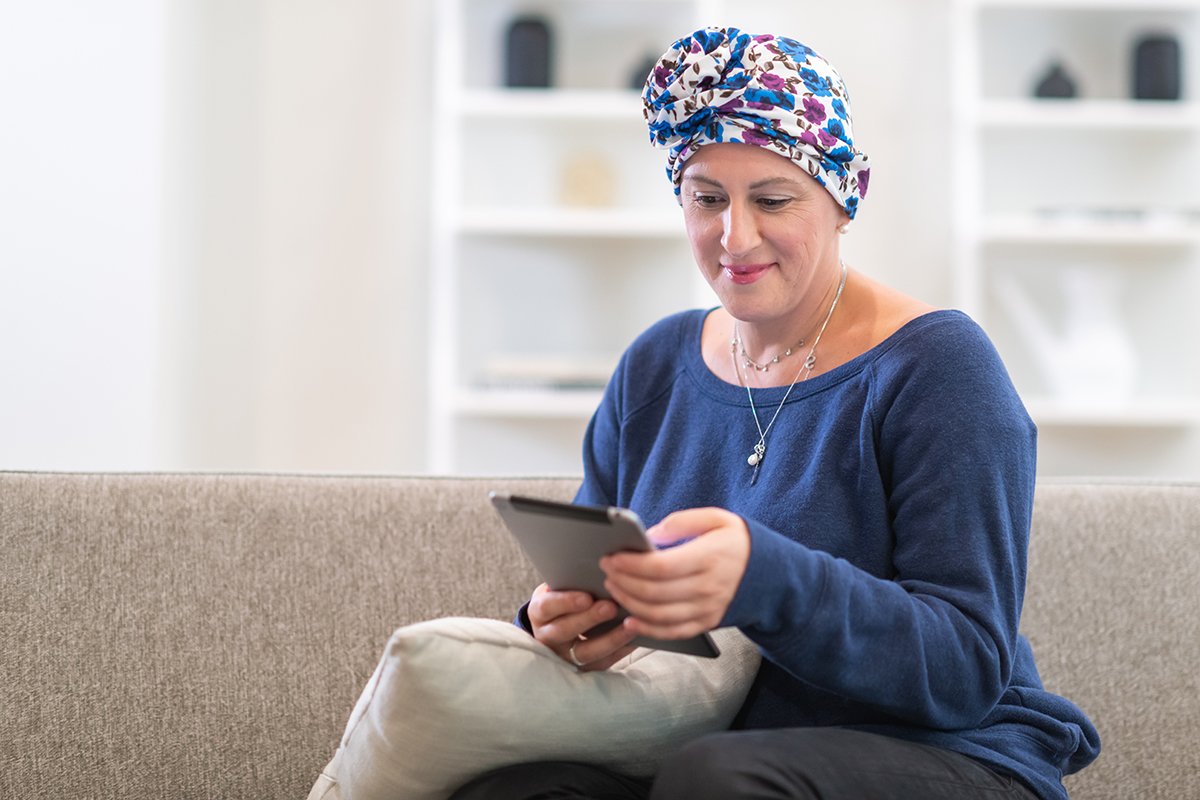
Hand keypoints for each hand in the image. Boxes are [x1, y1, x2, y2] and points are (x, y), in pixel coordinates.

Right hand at [527, 583, 638, 670]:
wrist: (557, 623)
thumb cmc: (564, 597)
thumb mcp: (559, 587)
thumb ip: (571, 580)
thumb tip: (602, 568)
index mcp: (539, 612)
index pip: (547, 607)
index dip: (566, 603)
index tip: (587, 597)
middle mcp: (547, 635)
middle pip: (565, 630)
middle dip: (589, 619)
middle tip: (611, 607)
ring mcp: (563, 655)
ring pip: (585, 652)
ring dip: (610, 639)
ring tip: (630, 626)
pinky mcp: (583, 668)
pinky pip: (602, 663)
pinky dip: (619, 651)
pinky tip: (635, 640)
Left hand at [600, 507, 749, 640]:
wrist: (771, 574)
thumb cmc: (738, 542)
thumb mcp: (717, 519)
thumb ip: (683, 522)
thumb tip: (651, 536)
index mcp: (708, 558)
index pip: (660, 567)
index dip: (630, 564)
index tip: (611, 557)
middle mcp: (708, 587)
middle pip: (654, 592)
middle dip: (623, 582)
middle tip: (607, 570)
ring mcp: (707, 609)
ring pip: (658, 614)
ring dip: (630, 603)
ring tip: (614, 588)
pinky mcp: (706, 623)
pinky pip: (672, 632)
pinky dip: (647, 629)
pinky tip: (630, 619)